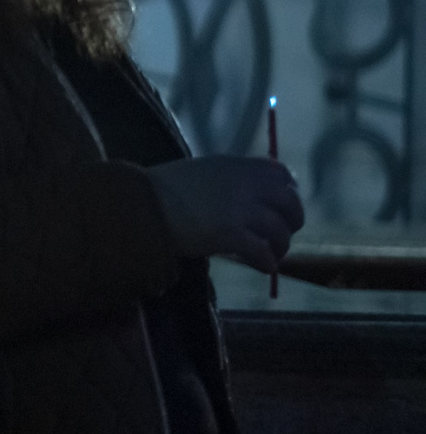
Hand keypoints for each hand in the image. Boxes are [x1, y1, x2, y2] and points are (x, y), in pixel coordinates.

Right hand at [146, 156, 304, 273]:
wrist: (140, 206)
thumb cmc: (163, 190)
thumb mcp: (202, 172)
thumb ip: (231, 179)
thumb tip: (256, 197)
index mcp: (235, 166)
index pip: (281, 173)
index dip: (288, 192)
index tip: (281, 208)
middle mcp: (242, 183)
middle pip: (289, 202)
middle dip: (292, 221)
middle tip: (282, 235)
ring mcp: (238, 208)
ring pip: (279, 230)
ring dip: (281, 246)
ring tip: (272, 256)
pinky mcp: (230, 233)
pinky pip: (262, 251)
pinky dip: (267, 262)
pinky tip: (263, 268)